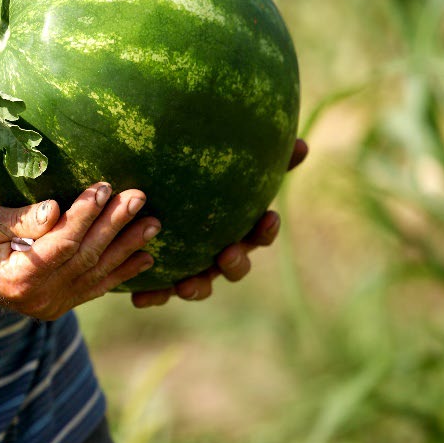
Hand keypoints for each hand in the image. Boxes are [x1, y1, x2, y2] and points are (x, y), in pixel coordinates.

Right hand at [0, 183, 160, 319]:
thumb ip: (17, 218)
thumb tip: (54, 211)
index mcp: (14, 278)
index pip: (61, 245)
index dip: (84, 215)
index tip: (103, 187)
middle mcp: (37, 299)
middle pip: (85, 258)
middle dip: (114, 225)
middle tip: (138, 197)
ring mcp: (50, 305)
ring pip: (96, 274)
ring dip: (127, 247)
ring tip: (153, 224)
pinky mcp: (58, 305)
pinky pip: (94, 288)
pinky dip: (121, 273)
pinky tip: (144, 258)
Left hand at [130, 138, 308, 307]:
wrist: (152, 208)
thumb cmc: (199, 185)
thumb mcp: (223, 167)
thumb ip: (259, 158)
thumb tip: (304, 145)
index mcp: (238, 231)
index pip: (260, 234)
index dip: (267, 230)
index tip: (269, 217)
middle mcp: (219, 255)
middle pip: (236, 267)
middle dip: (235, 263)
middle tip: (227, 253)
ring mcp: (194, 270)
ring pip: (201, 286)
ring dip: (197, 288)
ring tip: (184, 284)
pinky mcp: (164, 281)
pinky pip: (160, 293)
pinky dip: (153, 296)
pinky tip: (138, 297)